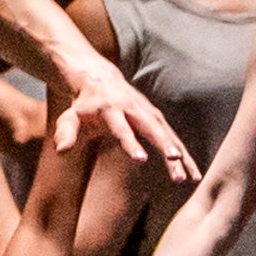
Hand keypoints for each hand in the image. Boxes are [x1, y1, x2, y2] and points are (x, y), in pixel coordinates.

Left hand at [47, 76, 199, 191]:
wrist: (99, 78)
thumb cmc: (83, 104)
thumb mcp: (70, 116)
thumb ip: (66, 131)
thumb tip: (62, 150)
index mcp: (110, 109)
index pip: (122, 128)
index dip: (131, 143)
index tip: (141, 159)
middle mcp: (133, 108)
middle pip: (151, 128)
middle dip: (164, 144)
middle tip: (175, 163)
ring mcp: (147, 111)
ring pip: (167, 132)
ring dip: (179, 153)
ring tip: (191, 177)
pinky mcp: (156, 117)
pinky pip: (173, 137)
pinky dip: (184, 153)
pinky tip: (194, 172)